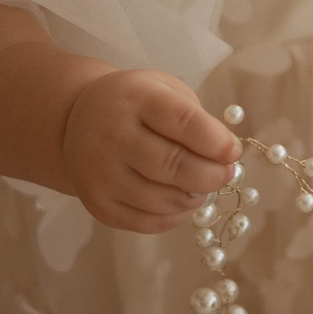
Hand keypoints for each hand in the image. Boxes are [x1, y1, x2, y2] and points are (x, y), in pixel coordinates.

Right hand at [60, 68, 241, 232]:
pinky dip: (176, 216)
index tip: (234, 152)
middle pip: (173, 166)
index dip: (216, 141)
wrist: (78, 120)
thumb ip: (196, 119)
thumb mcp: (165, 91)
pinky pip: (147, 222)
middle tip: (227, 173)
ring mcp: (101, 174)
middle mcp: (113, 137)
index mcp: (137, 100)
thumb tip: (227, 156)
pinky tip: (184, 200)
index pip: (183, 122)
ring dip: (196, 197)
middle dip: (211, 175)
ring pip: (162, 199)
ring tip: (205, 185)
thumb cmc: (136, 104)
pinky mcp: (98, 204)